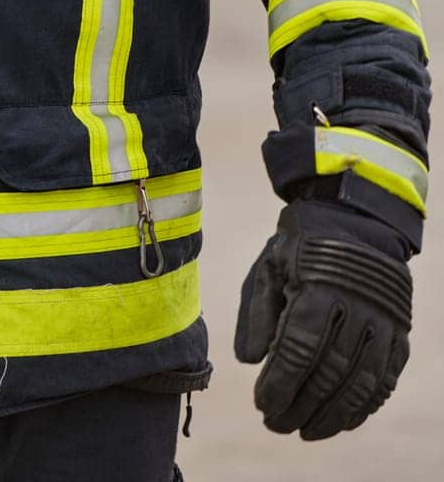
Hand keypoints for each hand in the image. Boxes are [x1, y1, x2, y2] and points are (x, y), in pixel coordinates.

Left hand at [234, 199, 411, 440]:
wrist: (356, 220)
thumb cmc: (302, 246)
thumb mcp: (270, 265)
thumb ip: (257, 313)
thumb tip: (249, 362)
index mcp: (318, 286)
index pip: (298, 350)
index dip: (279, 384)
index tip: (261, 405)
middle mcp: (356, 307)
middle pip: (328, 373)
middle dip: (299, 406)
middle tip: (275, 424)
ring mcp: (384, 323)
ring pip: (359, 385)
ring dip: (330, 416)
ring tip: (304, 431)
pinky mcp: (400, 335)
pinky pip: (384, 381)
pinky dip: (363, 407)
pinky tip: (341, 422)